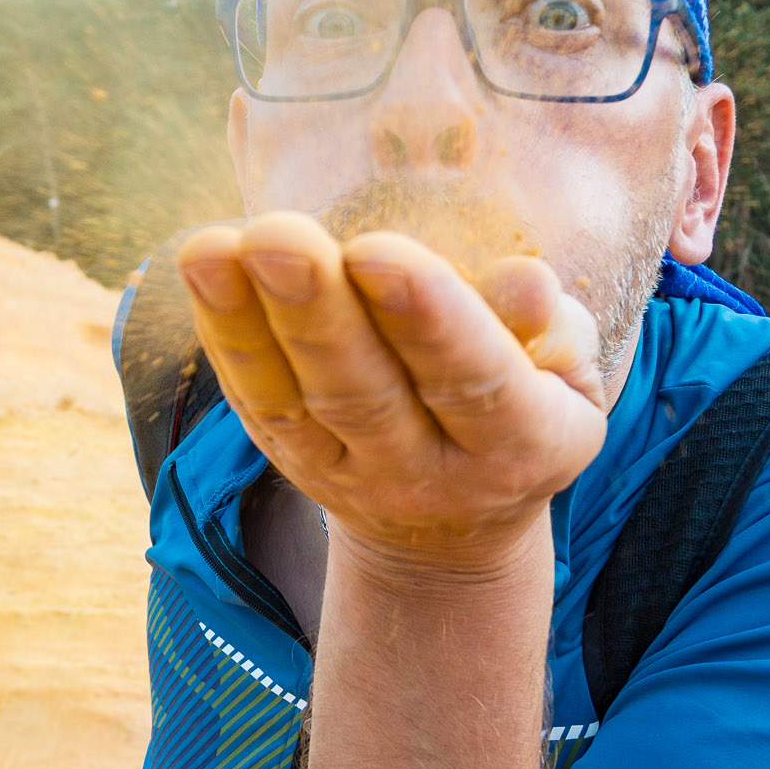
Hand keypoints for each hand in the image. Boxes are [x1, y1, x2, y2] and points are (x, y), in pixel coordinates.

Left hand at [176, 210, 606, 569]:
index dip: (427, 319)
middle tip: (277, 238)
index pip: (475, 380)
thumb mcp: (567, 378)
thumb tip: (526, 282)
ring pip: (294, 404)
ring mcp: (351, 474)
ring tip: (211, 250)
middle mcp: (430, 471)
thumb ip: (552, 330)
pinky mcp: (292, 463)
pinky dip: (224, 337)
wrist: (452, 530)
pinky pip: (255, 402)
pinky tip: (203, 270)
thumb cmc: (525, 408)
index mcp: (523, 443)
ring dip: (248, 323)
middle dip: (317, 313)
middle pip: (365, 395)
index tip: (376, 251)